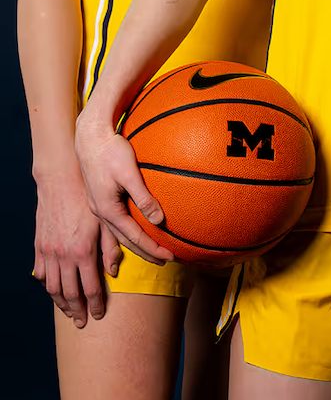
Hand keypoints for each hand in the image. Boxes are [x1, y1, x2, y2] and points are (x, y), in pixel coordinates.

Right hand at [33, 168, 121, 327]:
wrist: (61, 180)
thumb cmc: (88, 198)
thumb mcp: (106, 221)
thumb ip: (111, 247)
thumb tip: (114, 271)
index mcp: (83, 251)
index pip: (90, 288)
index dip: (95, 305)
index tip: (99, 315)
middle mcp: (64, 255)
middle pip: (70, 294)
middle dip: (78, 311)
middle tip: (83, 323)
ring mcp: (49, 251)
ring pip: (53, 287)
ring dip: (61, 303)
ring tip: (69, 312)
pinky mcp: (39, 246)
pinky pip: (41, 273)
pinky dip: (48, 285)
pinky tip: (54, 290)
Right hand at [74, 113, 173, 265]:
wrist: (90, 138)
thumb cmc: (111, 151)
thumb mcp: (129, 174)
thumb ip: (143, 197)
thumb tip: (159, 220)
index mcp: (107, 210)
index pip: (134, 237)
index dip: (153, 249)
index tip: (171, 257)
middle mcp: (102, 212)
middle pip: (126, 240)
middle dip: (147, 252)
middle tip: (166, 261)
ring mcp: (101, 206)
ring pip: (121, 233)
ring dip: (138, 244)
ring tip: (154, 252)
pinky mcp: (103, 198)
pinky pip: (118, 222)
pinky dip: (130, 232)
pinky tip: (137, 231)